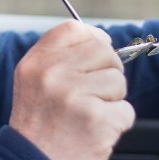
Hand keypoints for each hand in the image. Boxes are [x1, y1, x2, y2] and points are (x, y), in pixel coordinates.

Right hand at [9, 20, 135, 159]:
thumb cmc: (38, 127)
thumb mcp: (33, 82)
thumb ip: (59, 58)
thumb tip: (101, 40)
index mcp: (36, 63)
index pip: (73, 29)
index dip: (93, 36)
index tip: (101, 46)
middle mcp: (53, 75)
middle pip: (103, 51)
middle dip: (108, 70)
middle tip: (95, 93)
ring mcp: (74, 96)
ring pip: (118, 80)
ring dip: (112, 100)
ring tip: (90, 114)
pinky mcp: (96, 119)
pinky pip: (126, 110)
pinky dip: (118, 123)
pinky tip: (97, 130)